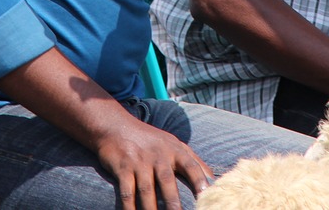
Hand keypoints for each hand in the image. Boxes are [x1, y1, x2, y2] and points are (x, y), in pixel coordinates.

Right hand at [94, 118, 213, 209]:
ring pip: (147, 190)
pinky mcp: (123, 167)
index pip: (191, 166)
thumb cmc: (149, 139)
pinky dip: (129, 207)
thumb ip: (192, 159)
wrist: (115, 126)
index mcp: (174, 150)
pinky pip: (127, 191)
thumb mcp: (173, 143)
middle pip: (167, 181)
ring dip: (151, 209)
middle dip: (173, 201)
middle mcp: (158, 155)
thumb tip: (214, 178)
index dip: (199, 180)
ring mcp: (139, 162)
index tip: (207, 195)